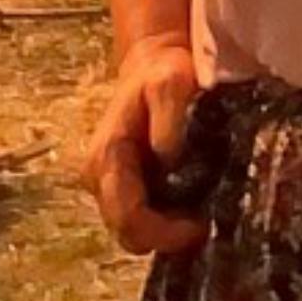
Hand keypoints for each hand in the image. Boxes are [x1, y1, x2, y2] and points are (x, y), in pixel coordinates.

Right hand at [83, 36, 204, 254]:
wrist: (153, 63)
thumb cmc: (163, 73)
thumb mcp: (170, 84)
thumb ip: (168, 119)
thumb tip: (166, 157)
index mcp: (107, 158)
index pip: (128, 218)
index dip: (164, 233)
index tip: (200, 226)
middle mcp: (100, 177)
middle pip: (128, 234)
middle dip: (165, 237)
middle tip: (202, 222)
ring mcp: (109, 183)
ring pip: (133, 230)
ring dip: (165, 230)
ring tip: (198, 211)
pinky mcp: (123, 184)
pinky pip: (140, 219)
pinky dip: (165, 222)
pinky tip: (189, 204)